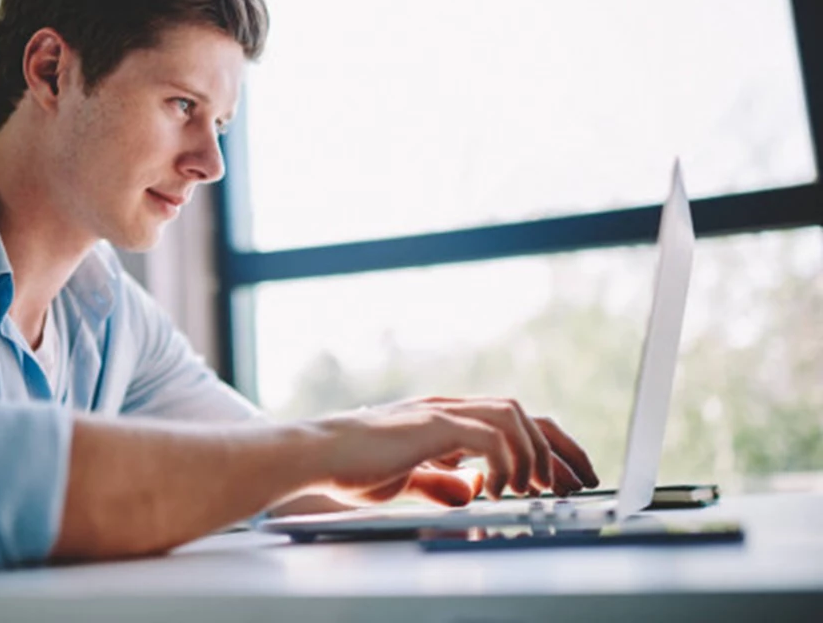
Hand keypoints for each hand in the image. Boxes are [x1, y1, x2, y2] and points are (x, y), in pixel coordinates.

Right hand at [309, 397, 596, 506]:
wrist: (318, 454)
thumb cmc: (351, 465)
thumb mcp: (405, 480)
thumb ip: (438, 483)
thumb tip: (469, 491)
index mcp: (446, 419)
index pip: (511, 423)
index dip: (545, 449)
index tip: (567, 478)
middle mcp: (450, 408)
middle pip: (524, 414)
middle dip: (559, 448)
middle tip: (581, 479)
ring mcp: (442, 412)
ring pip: (513, 416)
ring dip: (535, 453)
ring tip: (537, 487)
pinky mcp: (433, 424)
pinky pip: (490, 435)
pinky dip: (506, 461)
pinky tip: (502, 487)